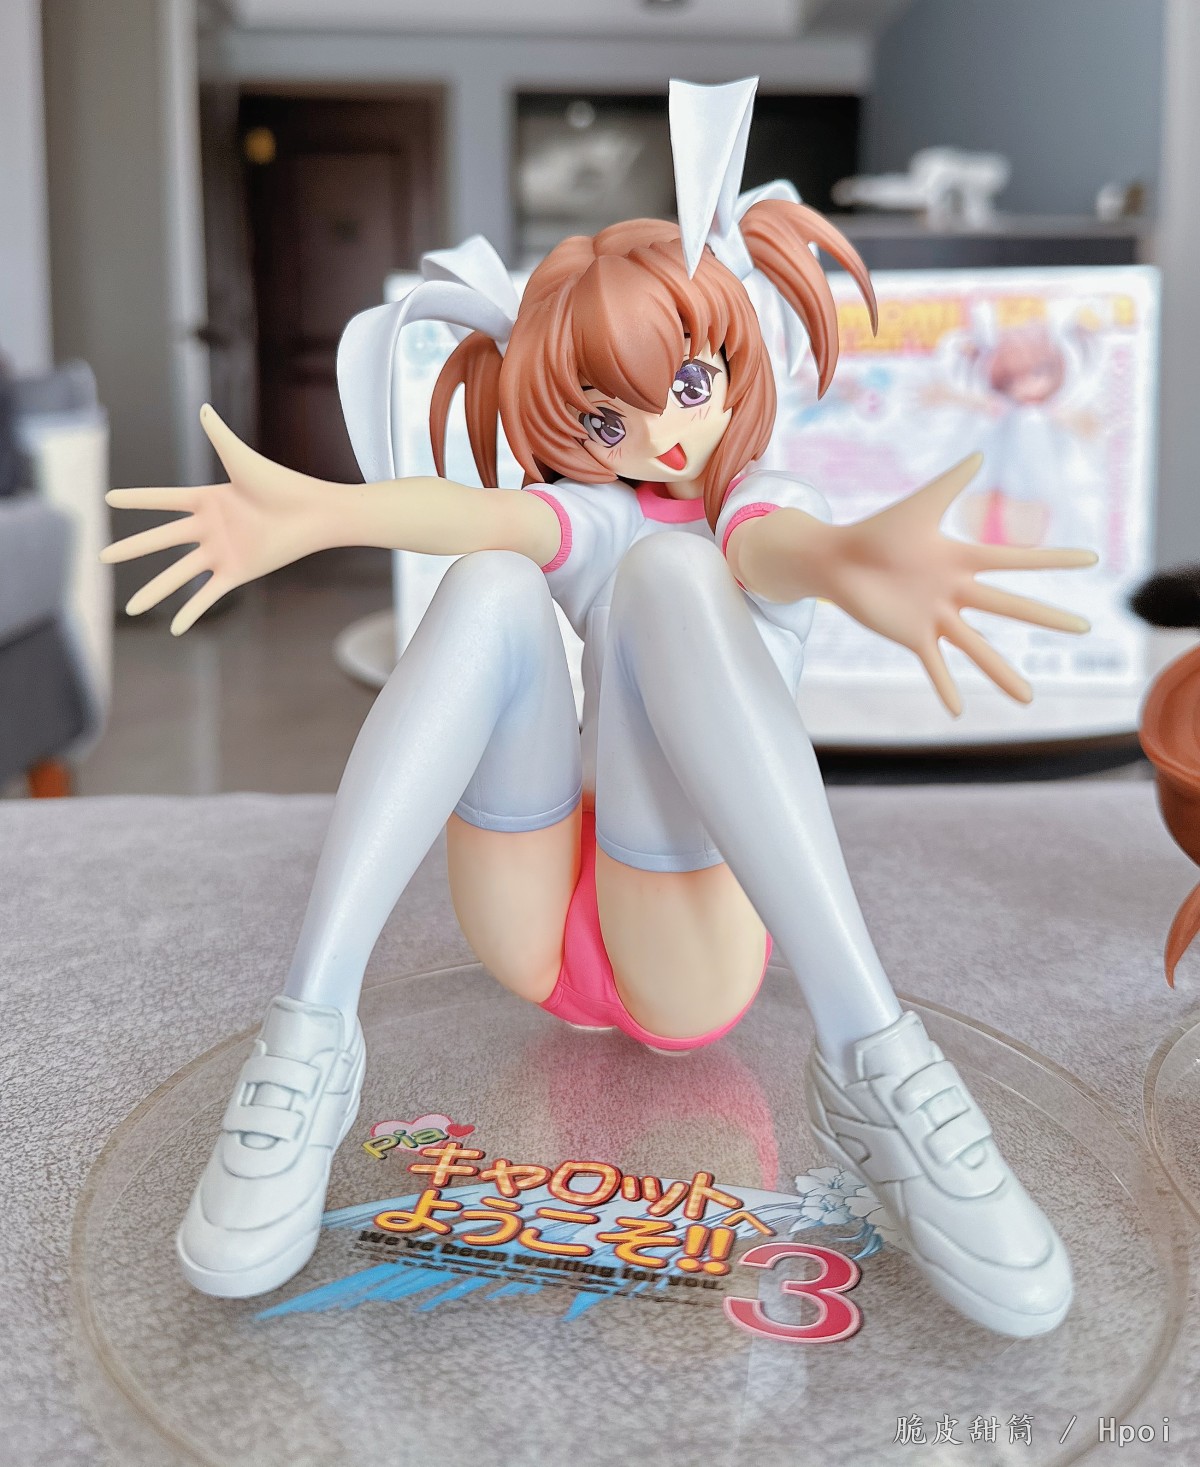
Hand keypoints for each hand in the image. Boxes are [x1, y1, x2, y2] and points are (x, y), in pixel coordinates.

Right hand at [101, 406, 323, 634]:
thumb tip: (203, 407)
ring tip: (130, 608)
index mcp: (206, 499)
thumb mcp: (241, 458)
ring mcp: (220, 552)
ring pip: (177, 574)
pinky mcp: (235, 572)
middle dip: (131, 549)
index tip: (110, 499)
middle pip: (160, 540)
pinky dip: (192, 613)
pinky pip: (207, 596)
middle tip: (102, 556)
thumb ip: (219, 435)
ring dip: (154, 591)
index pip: (162, 500)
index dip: (137, 500)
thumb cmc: (280, 483)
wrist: (311, 513)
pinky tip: (174, 629)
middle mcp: (208, 528)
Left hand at [826, 453, 1096, 714]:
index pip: (1016, 560)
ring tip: (1026, 698)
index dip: (1053, 559)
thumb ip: (950, 481)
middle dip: (1046, 617)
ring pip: (976, 647)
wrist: (839, 559)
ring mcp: (936, 616)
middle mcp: (956, 591)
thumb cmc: (878, 531)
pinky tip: (958, 711)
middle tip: (1084, 627)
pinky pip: (933, 665)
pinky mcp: (912, 634)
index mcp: (961, 559)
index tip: (1091, 558)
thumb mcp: (919, 504)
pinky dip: (945, 686)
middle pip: (1009, 605)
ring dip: (1002, 672)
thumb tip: (978, 453)